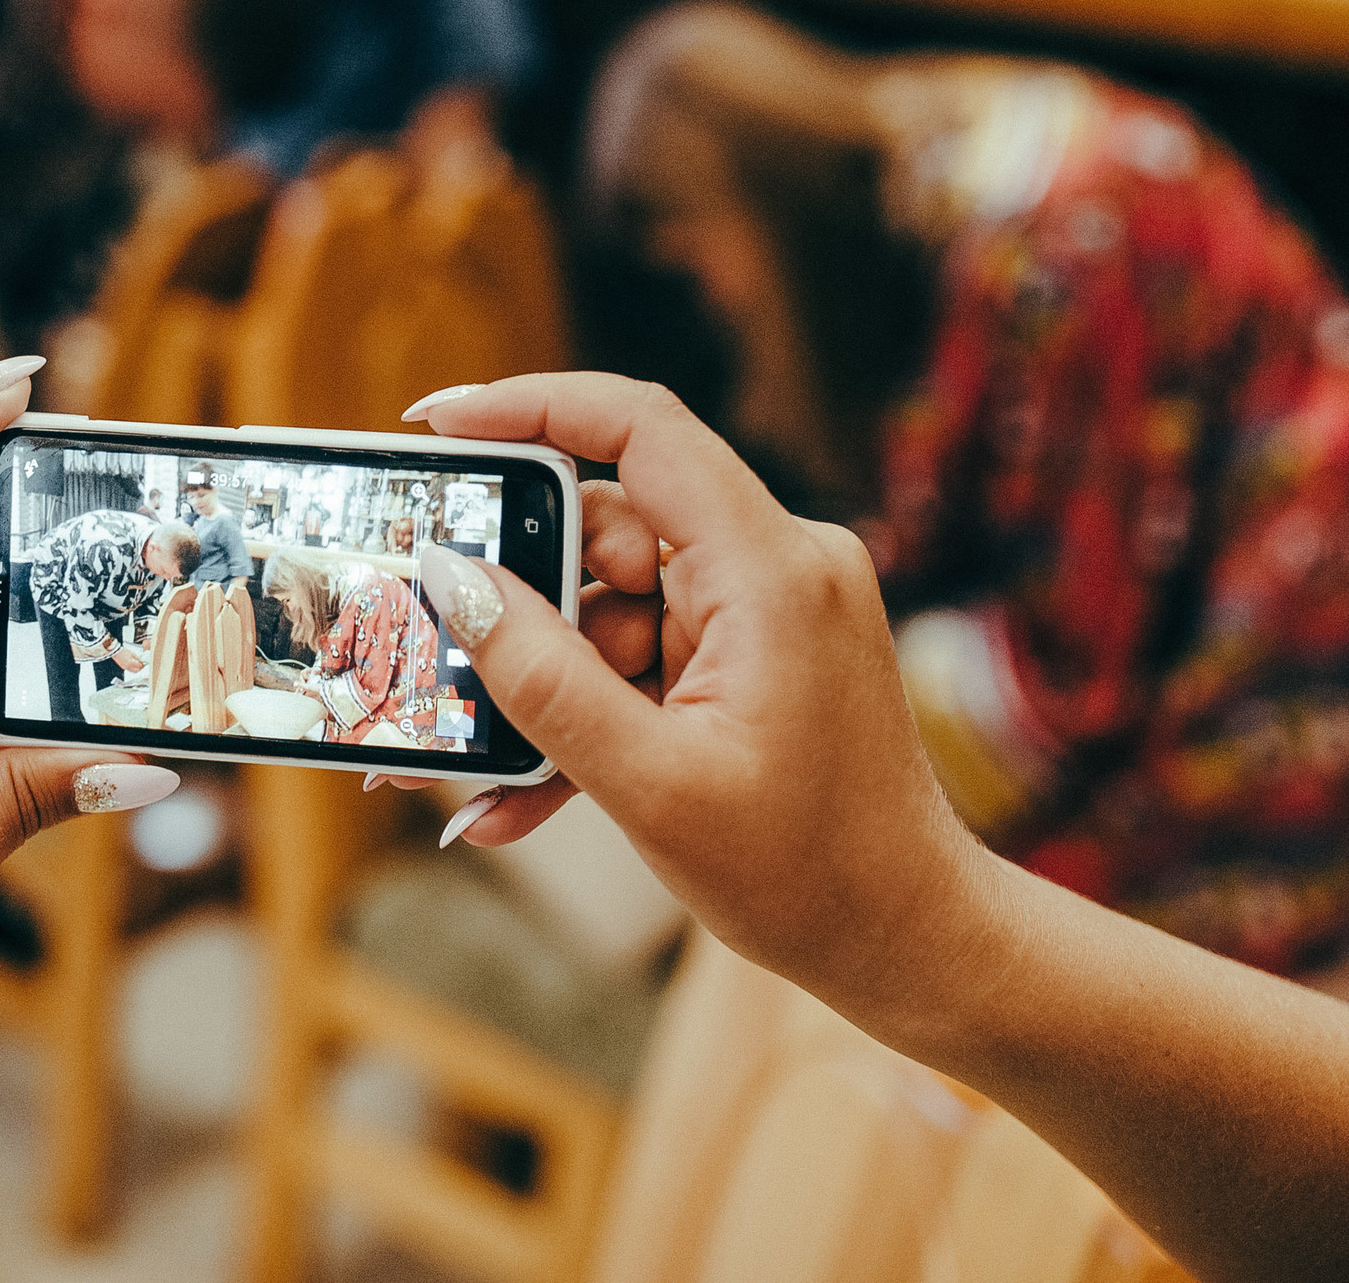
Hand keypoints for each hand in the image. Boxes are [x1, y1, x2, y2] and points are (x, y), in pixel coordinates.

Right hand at [114, 646, 145, 674]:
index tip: (144, 663)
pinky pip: (130, 670)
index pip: (139, 666)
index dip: (142, 665)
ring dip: (137, 669)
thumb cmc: (123, 651)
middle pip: (137, 670)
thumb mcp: (132, 653)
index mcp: (131, 662)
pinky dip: (133, 668)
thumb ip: (137, 658)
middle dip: (140, 668)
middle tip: (142, 665)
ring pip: (133, 671)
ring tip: (138, 665)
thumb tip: (141, 660)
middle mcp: (128, 666)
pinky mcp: (123, 668)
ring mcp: (126, 668)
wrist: (116, 652)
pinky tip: (133, 665)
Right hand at [409, 373, 987, 1018]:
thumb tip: (450, 580)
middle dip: (518, 600)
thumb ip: (541, 678)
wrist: (913, 942)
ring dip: (545, 682)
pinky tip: (525, 795)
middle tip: (438, 652)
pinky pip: (644, 652)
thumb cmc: (810, 876)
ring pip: (612, 603)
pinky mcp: (756, 653)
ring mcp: (768, 609)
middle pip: (607, 526)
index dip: (530, 406)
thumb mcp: (649, 783)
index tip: (435, 426)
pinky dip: (590, 709)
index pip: (640, 428)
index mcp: (769, 570)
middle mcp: (776, 565)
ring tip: (484, 775)